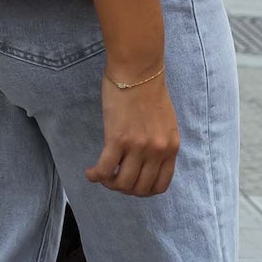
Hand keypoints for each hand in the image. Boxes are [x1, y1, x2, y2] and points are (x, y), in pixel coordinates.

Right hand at [86, 70, 179, 197]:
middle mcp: (157, 150)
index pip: (160, 185)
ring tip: (102, 175)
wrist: (138, 70)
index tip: (133, 184)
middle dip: (124, 188)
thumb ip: (160, 144)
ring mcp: (138, 146)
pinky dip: (95, 175)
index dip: (144, 191)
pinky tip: (90, 173)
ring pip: (122, 183)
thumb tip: (146, 163)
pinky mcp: (117, 139)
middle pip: (139, 188)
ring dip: (109, 183)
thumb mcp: (166, 123)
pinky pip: (104, 169)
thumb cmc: (149, 91)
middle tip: (114, 179)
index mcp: (171, 147)